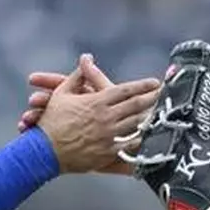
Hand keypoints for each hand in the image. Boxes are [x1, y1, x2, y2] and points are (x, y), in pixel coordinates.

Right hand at [35, 54, 159, 173]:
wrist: (44, 151)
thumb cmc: (52, 121)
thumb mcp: (62, 94)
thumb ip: (78, 75)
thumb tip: (87, 58)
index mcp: (97, 101)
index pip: (125, 90)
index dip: (142, 86)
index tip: (155, 83)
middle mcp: (106, 117)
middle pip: (136, 105)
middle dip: (153, 99)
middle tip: (166, 95)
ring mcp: (109, 135)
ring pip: (136, 124)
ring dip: (151, 117)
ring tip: (162, 112)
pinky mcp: (108, 151)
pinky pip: (129, 144)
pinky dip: (141, 139)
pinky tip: (150, 136)